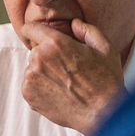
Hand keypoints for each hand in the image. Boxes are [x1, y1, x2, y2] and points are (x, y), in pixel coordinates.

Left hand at [19, 19, 124, 133]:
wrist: (102, 113)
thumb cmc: (107, 80)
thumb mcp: (105, 49)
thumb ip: (87, 30)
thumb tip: (74, 23)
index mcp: (56, 43)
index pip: (31, 28)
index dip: (34, 30)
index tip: (36, 34)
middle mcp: (39, 58)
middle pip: (36, 51)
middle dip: (48, 56)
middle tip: (68, 69)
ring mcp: (31, 77)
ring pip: (33, 68)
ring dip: (44, 73)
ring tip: (66, 83)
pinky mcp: (27, 93)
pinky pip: (30, 84)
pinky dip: (41, 88)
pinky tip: (59, 93)